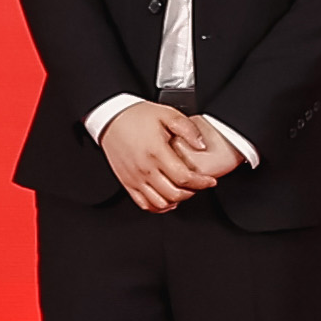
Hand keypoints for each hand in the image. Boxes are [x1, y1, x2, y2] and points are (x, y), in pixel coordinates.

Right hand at [100, 101, 220, 213]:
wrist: (110, 119)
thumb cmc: (136, 116)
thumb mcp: (167, 114)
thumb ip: (188, 129)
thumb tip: (201, 145)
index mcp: (157, 152)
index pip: (184, 178)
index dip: (201, 182)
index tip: (210, 181)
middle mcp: (145, 169)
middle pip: (174, 194)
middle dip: (192, 192)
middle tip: (199, 185)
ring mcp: (135, 178)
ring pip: (160, 203)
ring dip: (176, 200)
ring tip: (184, 191)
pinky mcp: (127, 183)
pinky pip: (144, 204)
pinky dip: (158, 206)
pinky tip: (167, 200)